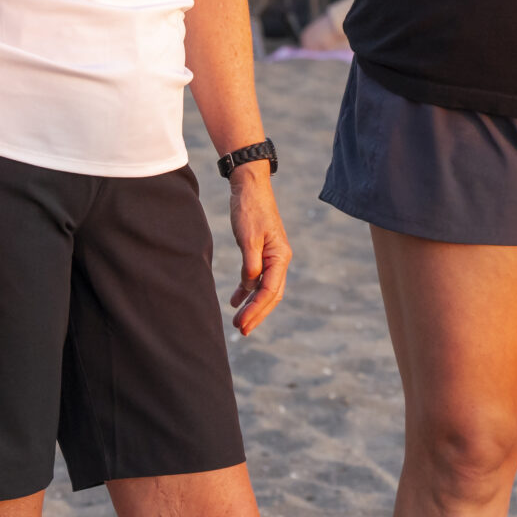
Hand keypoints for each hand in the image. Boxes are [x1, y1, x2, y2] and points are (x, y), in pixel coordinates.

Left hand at [226, 165, 289, 335]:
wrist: (250, 186)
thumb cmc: (250, 209)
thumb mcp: (248, 238)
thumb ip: (251, 265)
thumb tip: (251, 288)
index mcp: (281, 256)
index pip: (270, 291)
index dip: (256, 310)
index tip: (241, 324)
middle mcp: (280, 259)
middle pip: (271, 295)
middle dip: (257, 314)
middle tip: (241, 330)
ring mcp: (272, 256)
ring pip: (264, 288)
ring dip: (252, 305)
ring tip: (238, 321)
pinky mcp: (261, 252)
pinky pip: (256, 277)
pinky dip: (247, 290)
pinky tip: (235, 300)